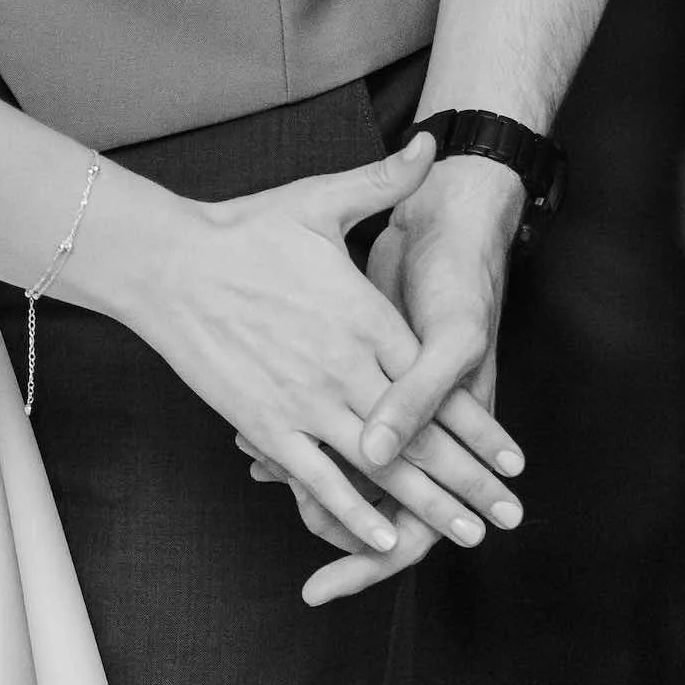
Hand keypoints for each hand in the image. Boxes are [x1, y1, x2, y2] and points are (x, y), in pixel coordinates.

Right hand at [133, 137, 521, 572]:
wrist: (170, 261)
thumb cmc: (246, 229)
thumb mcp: (321, 200)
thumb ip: (385, 181)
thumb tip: (432, 144)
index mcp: (364, 317)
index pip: (436, 385)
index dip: (479, 428)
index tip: (514, 462)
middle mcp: (344, 365)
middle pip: (420, 437)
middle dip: (470, 482)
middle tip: (509, 519)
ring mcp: (305, 399)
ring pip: (379, 466)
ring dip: (427, 506)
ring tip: (467, 536)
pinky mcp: (266, 422)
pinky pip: (319, 477)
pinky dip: (354, 512)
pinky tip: (384, 540)